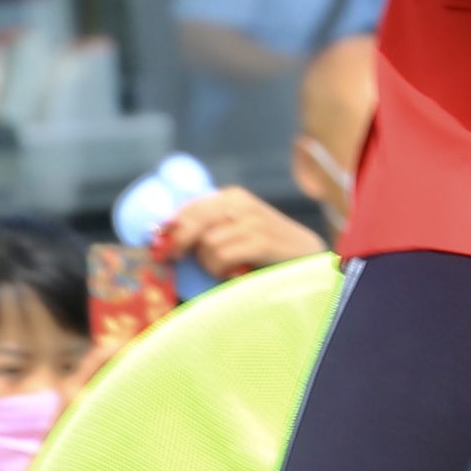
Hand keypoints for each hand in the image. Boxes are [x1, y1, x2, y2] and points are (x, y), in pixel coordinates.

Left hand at [154, 189, 323, 280]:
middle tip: (172, 259)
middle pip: (192, 219)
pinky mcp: (260, 241)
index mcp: (234, 197)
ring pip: (205, 242)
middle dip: (178, 242)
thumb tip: (169, 240)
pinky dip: (219, 270)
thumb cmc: (268, 252)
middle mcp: (241, 203)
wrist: (310, 261)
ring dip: (208, 263)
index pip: (190, 206)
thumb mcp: (239, 233)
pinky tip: (232, 273)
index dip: (170, 226)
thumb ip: (212, 230)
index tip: (160, 245)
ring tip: (224, 270)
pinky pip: (220, 256)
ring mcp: (252, 220)